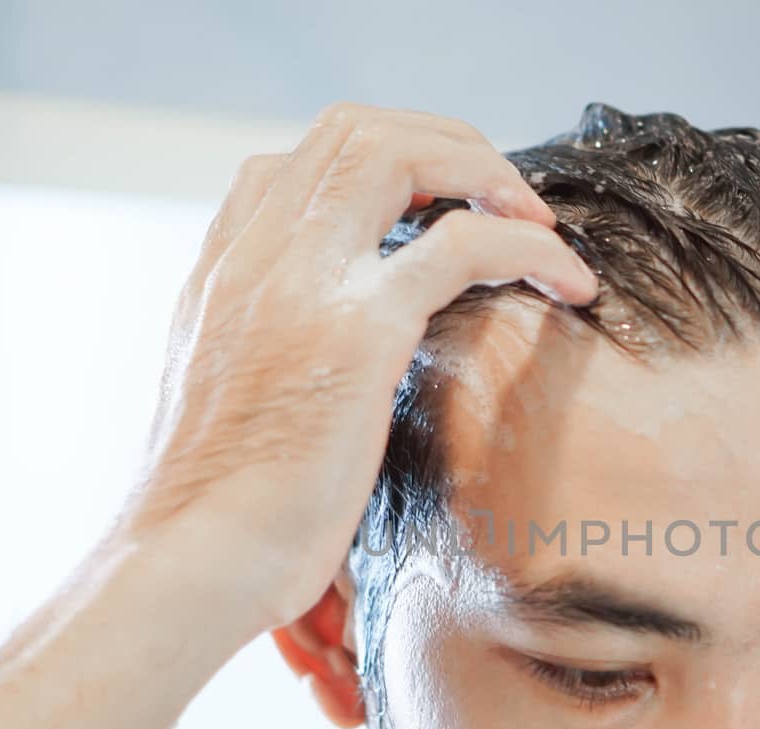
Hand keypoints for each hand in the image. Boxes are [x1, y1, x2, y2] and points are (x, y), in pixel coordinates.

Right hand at [114, 102, 598, 634]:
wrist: (188, 565)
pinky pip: (462, 242)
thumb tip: (316, 379)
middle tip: (503, 198)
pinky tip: (571, 283)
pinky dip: (530, 247)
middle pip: (352, 131)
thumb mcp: (226, 412)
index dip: (375, 163)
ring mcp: (302, 283)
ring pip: (399, 153)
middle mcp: (255, 257)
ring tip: (540, 224)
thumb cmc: (214, 518)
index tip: (433, 207)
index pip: (290, 163)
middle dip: (444, 144)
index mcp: (220, 275)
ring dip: (486, 172)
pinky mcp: (358, 331)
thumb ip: (264, 360)